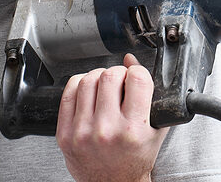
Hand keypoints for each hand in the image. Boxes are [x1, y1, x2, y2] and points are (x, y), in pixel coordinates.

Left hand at [56, 54, 168, 181]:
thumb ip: (149, 94)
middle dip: (118, 74)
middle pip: (110, 76)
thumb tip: (130, 61)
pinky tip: (88, 92)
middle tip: (121, 82)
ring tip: (104, 87)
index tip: (136, 77)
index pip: (137, 79)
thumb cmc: (135, 159)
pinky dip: (79, 84)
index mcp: (134, 130)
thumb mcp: (154, 129)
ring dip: (98, 77)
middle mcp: (107, 130)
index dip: (138, 72)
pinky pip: (68, 92)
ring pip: (88, 80)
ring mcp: (83, 132)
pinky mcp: (66, 134)